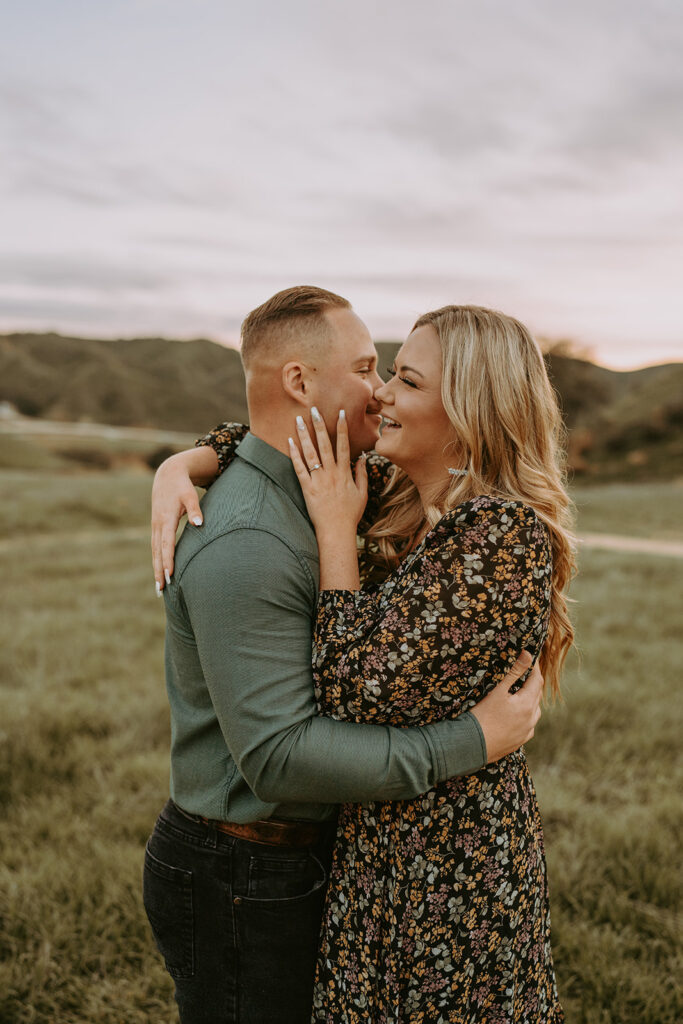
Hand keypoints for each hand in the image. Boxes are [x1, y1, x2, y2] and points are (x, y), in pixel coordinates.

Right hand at [151, 452, 204, 593]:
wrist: (167, 475)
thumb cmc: (182, 486)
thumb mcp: (190, 494)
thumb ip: (195, 509)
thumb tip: (199, 524)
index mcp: (166, 518)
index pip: (167, 543)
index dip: (168, 559)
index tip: (169, 574)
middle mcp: (158, 525)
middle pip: (157, 552)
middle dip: (159, 571)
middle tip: (160, 589)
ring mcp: (155, 527)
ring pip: (154, 552)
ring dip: (156, 569)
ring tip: (158, 588)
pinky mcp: (156, 527)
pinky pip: (155, 548)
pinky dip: (156, 561)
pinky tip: (159, 573)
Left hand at [288, 408, 367, 537]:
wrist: (336, 531)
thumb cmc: (350, 514)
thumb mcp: (362, 494)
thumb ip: (362, 474)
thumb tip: (363, 458)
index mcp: (345, 473)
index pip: (344, 445)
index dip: (342, 428)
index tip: (341, 413)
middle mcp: (331, 473)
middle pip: (325, 444)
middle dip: (320, 425)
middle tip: (314, 409)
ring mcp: (318, 480)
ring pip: (310, 453)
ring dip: (304, 435)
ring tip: (298, 420)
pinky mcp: (306, 488)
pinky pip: (299, 468)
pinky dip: (294, 454)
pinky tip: (289, 442)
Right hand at [469, 652, 543, 762]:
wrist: (472, 746)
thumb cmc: (482, 716)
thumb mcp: (497, 691)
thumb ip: (514, 672)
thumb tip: (527, 655)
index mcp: (527, 704)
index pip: (537, 680)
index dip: (535, 667)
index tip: (530, 657)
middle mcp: (531, 719)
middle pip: (537, 695)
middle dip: (533, 682)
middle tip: (525, 671)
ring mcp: (526, 732)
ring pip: (534, 711)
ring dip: (531, 700)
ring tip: (521, 692)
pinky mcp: (519, 742)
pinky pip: (528, 726)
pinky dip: (526, 716)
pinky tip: (516, 715)